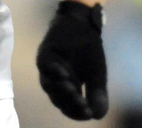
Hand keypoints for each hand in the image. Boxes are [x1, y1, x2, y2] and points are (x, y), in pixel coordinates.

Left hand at [37, 0, 107, 119]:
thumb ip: (97, 95)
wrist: (85, 24)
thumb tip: (96, 116)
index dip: (77, 112)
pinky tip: (65, 75)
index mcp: (67, 88)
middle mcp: (55, 80)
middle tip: (83, 105)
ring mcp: (48, 66)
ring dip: (60, 90)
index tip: (88, 112)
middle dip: (70, 104)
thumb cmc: (90, 50)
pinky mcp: (44, 52)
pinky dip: (54, 72)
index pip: (68, 107)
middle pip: (58, 99)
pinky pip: (44, 65)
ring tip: (73, 91)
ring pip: (48, 85)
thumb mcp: (97, 77)